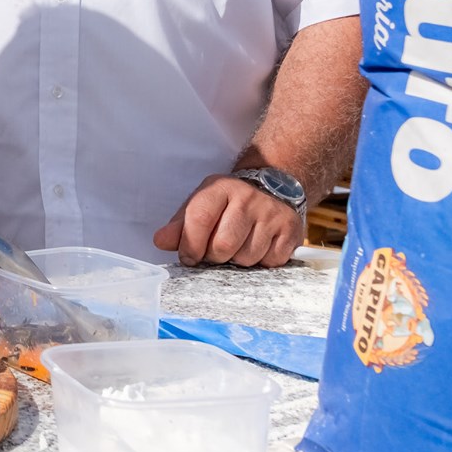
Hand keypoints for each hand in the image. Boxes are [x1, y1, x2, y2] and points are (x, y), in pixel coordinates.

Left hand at [154, 174, 300, 267]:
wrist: (273, 187)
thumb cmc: (229, 203)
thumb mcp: (201, 204)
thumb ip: (179, 225)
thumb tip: (160, 242)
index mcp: (220, 188)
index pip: (199, 220)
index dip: (190, 246)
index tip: (188, 257)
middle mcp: (248, 198)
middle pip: (223, 245)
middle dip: (214, 257)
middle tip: (215, 253)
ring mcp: (271, 214)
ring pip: (246, 258)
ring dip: (237, 262)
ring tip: (238, 248)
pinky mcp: (291, 230)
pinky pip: (270, 262)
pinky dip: (261, 263)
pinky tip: (258, 248)